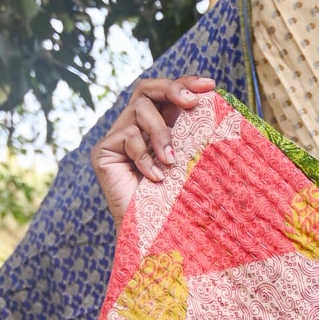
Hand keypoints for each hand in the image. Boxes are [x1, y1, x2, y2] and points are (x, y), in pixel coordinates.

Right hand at [89, 76, 215, 228]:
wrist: (156, 236)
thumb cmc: (179, 202)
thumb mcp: (194, 162)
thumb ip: (196, 134)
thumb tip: (216, 102)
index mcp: (158, 126)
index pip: (166, 94)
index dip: (186, 83)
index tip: (210, 85)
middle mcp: (135, 128)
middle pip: (146, 89)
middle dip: (172, 90)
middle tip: (192, 102)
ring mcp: (117, 139)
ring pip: (139, 110)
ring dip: (161, 133)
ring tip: (172, 161)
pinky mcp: (103, 152)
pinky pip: (127, 137)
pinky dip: (145, 157)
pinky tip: (156, 178)